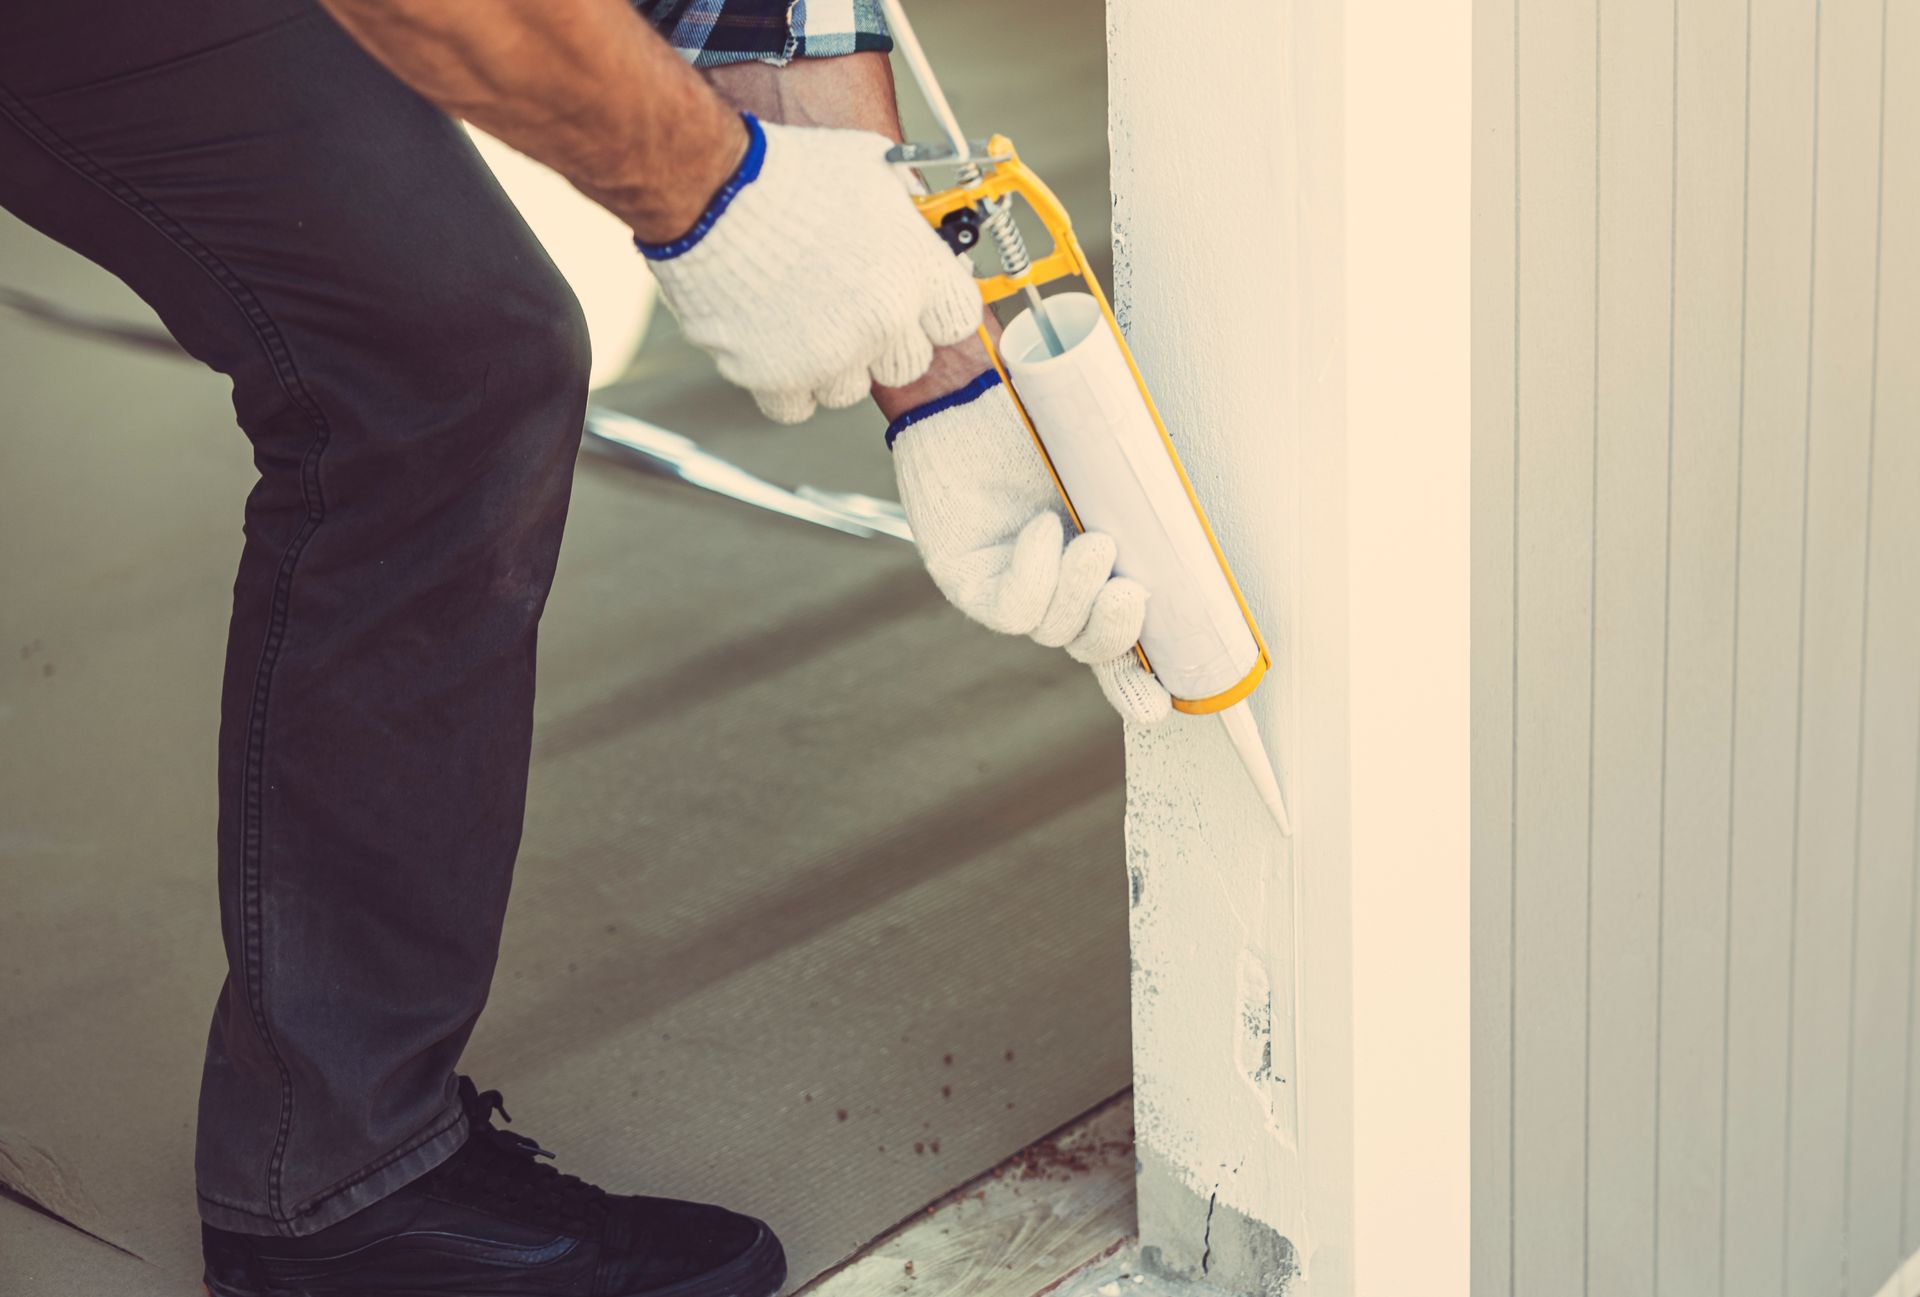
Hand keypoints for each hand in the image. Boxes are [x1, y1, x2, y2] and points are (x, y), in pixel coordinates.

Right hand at [639, 113, 981, 422]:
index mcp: (916, 275)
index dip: (932, 310)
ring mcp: (829, 357)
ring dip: (833, 364)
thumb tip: (915, 214)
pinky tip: (774, 345)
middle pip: (906, 364)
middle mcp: (882, 325)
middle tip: (849, 308)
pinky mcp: (776, 377)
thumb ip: (905, 206)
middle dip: (883, 340)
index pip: (955, 321)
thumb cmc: (790, 173)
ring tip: (802, 320)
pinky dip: (786, 383)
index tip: (912, 301)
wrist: (715, 193)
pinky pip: (796, 405)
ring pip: (850, 389)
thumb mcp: (871, 167)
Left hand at [889, 373, 1172, 723]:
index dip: (1137, 683)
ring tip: (1090, 538)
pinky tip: (1043, 531)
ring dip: (1079, 592)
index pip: (1118, 644)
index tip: (1161, 705)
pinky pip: (1011, 609)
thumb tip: (1186, 542)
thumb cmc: (1045, 417)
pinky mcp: (968, 580)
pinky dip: (1037, 574)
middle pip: (1092, 648)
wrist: (972, 384)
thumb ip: (1143, 507)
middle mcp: (1054, 587)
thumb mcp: (1108, 468)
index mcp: (1095, 571)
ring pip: (1055, 631)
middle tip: (1130, 589)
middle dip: (1117, 629)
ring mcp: (1011, 587)